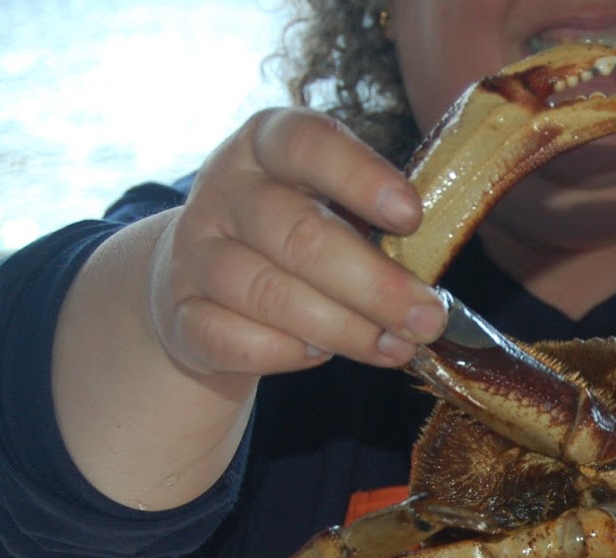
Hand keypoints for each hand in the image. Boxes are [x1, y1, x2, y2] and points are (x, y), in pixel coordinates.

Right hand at [146, 107, 447, 378]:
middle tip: (428, 318)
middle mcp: (223, 191)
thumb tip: (434, 272)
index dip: (360, 177)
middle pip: (298, 236)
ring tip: (397, 347)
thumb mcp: (327, 203)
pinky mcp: (181, 314)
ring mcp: (194, 254)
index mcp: (265, 145)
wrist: (199, 276)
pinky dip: (285, 352)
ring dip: (344, 329)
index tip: (412, 215)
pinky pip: (232, 339)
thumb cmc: (292, 234)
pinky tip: (321, 355)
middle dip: (375, 285)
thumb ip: (373, 222)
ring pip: (269, 294)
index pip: (306, 144)